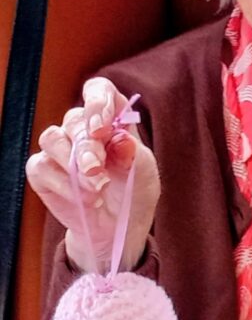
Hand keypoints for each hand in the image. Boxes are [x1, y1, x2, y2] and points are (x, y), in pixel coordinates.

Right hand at [26, 77, 159, 271]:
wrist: (117, 227)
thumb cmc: (133, 193)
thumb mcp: (143, 175)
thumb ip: (133, 157)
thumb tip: (122, 140)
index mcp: (111, 118)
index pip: (99, 91)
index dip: (97, 102)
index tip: (101, 127)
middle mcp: (82, 128)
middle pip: (74, 119)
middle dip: (86, 147)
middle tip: (97, 171)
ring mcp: (60, 148)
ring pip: (52, 138)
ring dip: (72, 164)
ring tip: (96, 189)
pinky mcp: (43, 170)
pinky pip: (40, 166)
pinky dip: (61, 184)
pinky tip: (82, 198)